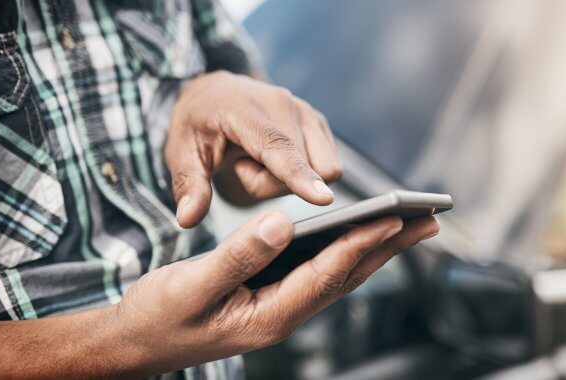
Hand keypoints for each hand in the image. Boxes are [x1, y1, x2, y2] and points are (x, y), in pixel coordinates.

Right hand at [114, 211, 438, 374]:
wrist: (136, 343)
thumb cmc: (157, 316)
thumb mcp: (190, 286)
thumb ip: (236, 256)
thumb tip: (282, 222)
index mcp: (269, 315)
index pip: (326, 274)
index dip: (360, 244)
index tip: (392, 218)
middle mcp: (285, 315)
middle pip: (348, 276)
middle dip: (390, 247)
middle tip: (429, 219)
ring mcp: (282, 309)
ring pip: (341, 275)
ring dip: (378, 249)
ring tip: (411, 223)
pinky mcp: (275, 298)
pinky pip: (322, 273)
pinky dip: (349, 251)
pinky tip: (362, 235)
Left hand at [167, 71, 342, 227]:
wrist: (215, 94)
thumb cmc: (198, 125)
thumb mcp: (181, 154)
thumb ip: (188, 186)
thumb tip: (188, 219)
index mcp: (245, 109)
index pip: (278, 148)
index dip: (300, 175)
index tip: (323, 199)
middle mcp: (283, 103)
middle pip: (299, 171)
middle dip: (272, 183)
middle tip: (243, 165)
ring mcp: (306, 110)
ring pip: (319, 170)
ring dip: (289, 178)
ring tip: (259, 160)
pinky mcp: (318, 121)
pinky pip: (326, 165)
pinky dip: (302, 170)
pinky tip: (275, 157)